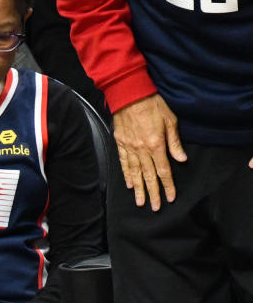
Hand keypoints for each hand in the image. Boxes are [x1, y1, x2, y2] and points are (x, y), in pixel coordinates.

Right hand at [112, 94, 186, 210]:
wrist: (129, 94)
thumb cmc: (152, 104)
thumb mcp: (170, 120)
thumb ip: (174, 142)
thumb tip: (181, 159)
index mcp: (155, 144)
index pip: (163, 170)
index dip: (168, 185)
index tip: (170, 197)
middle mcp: (141, 149)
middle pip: (148, 176)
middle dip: (153, 193)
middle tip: (154, 207)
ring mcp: (129, 148)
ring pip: (135, 173)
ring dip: (139, 189)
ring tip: (140, 202)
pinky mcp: (121, 143)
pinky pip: (124, 163)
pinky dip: (126, 175)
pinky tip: (129, 184)